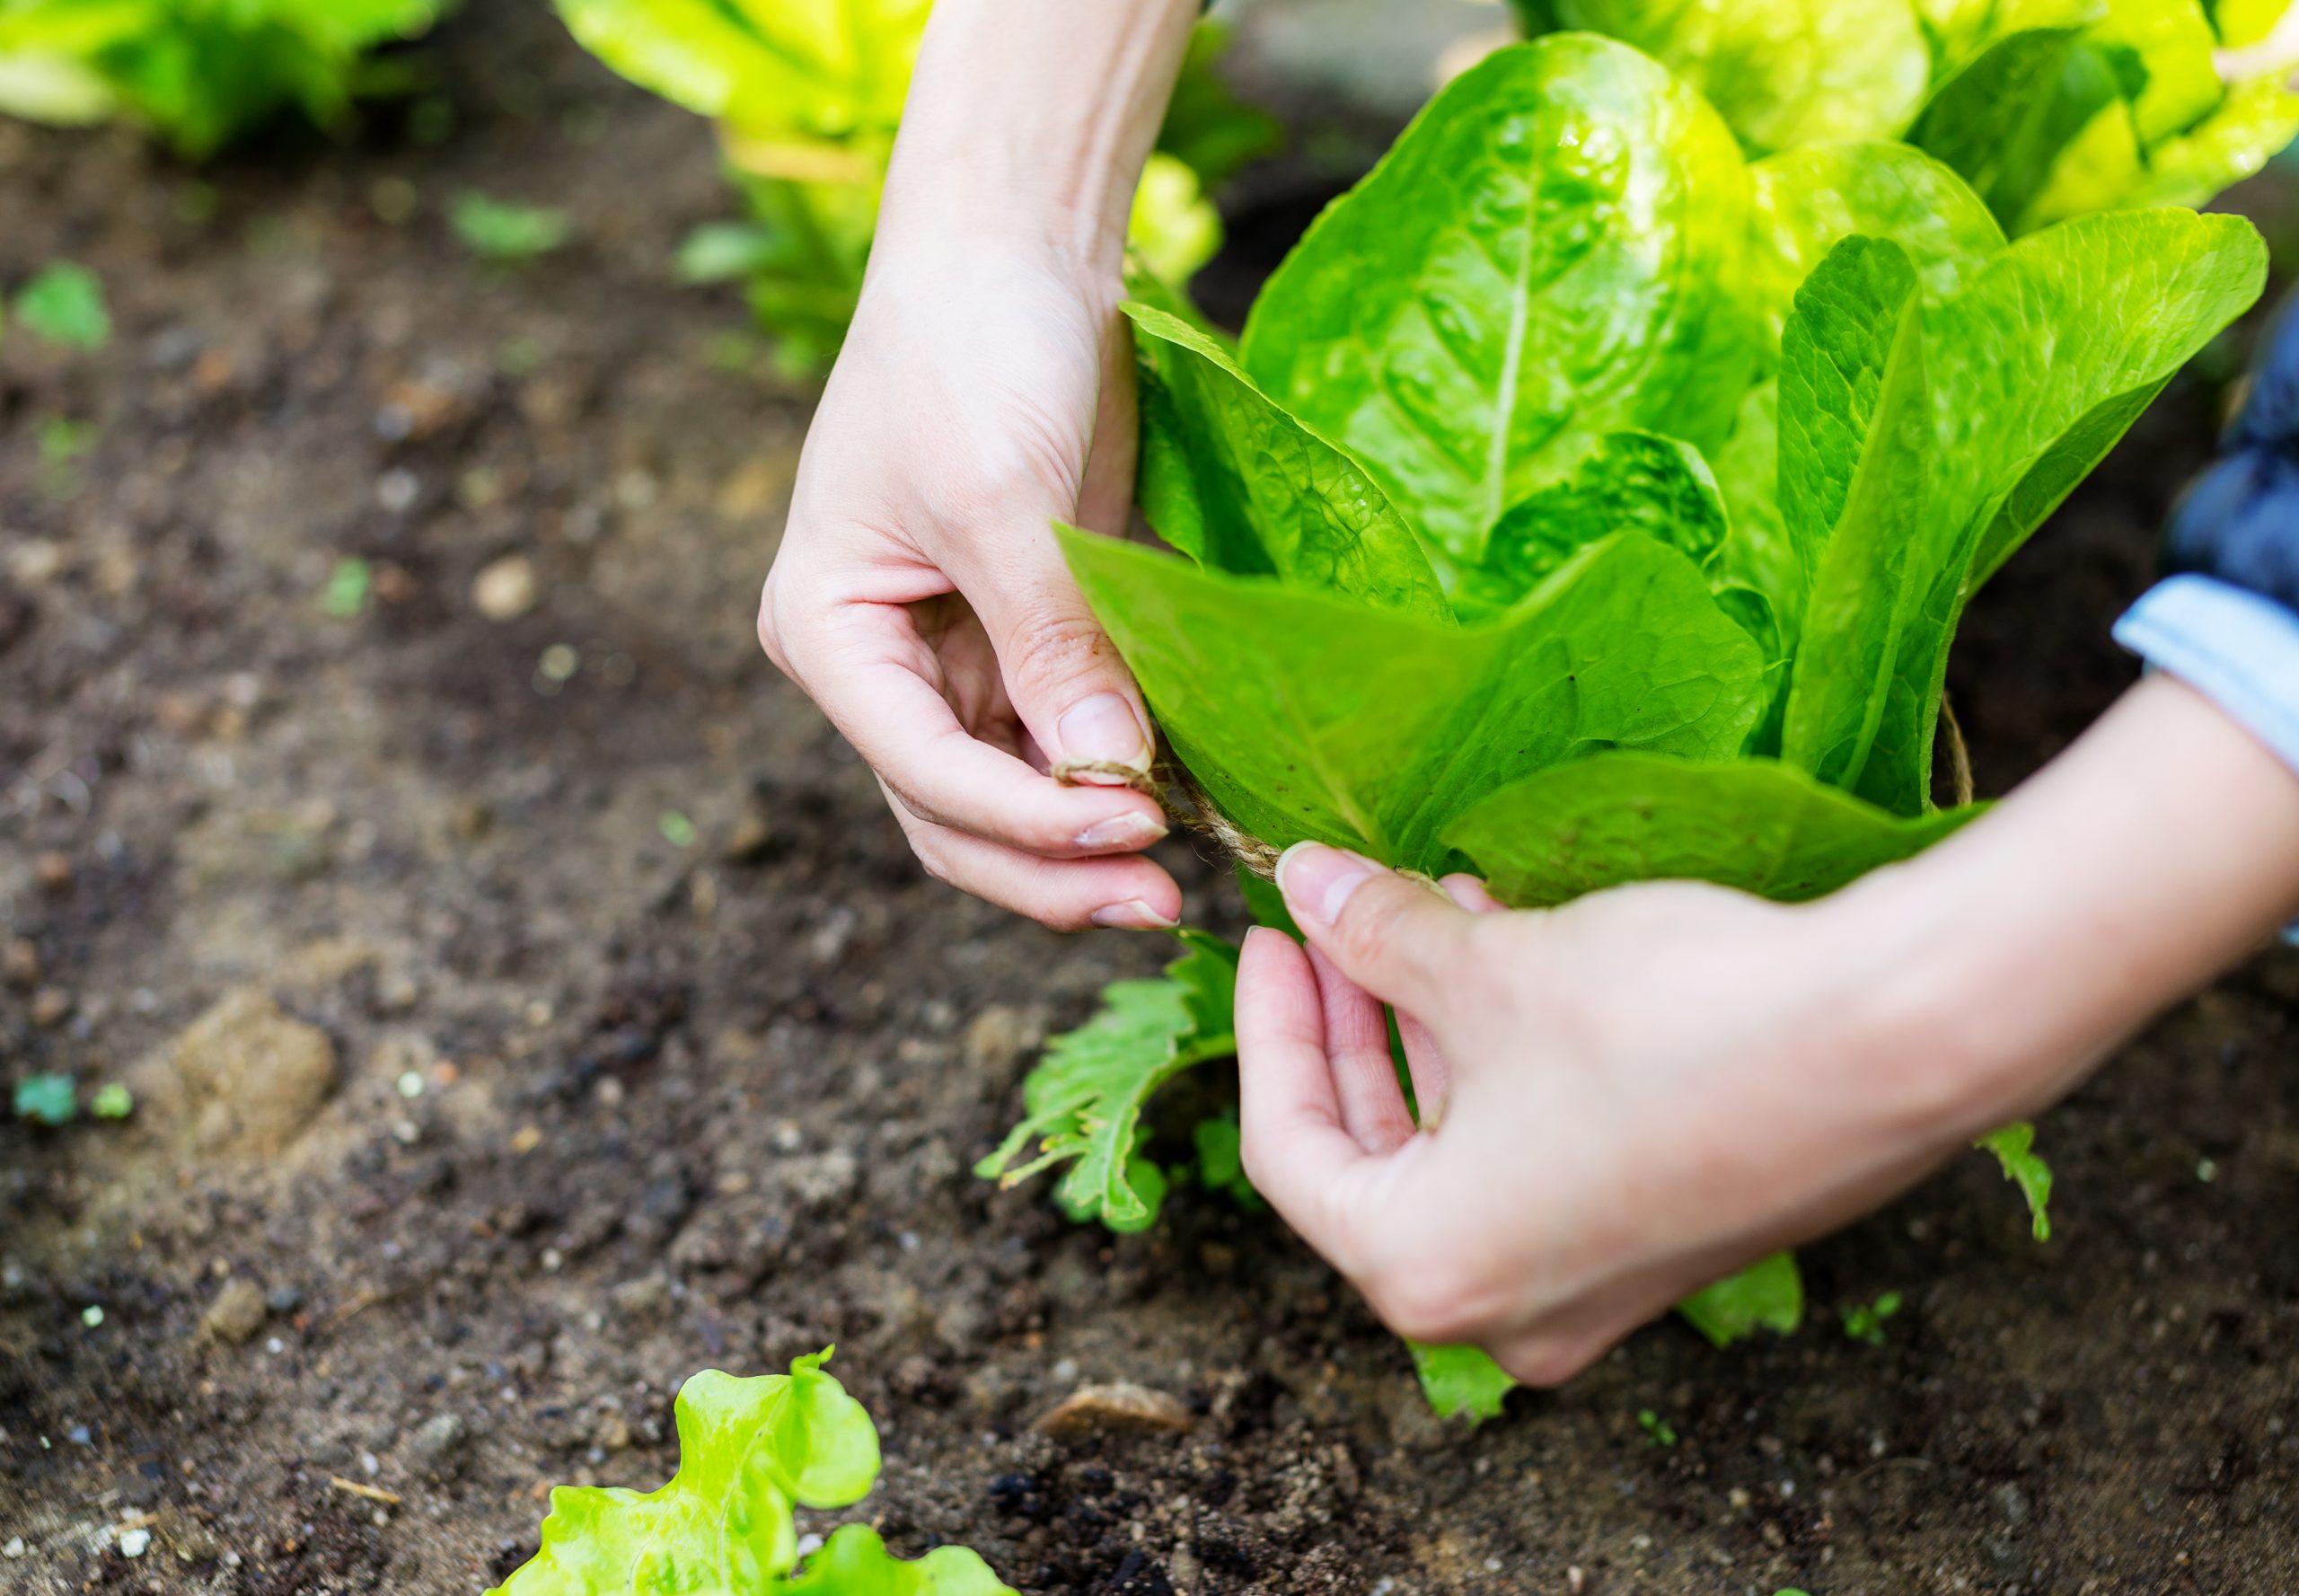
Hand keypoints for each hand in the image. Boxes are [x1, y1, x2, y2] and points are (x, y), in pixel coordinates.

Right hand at [757, 241, 1181, 931]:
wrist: (1016, 249)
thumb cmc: (972, 350)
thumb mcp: (1002, 500)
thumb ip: (1051, 645)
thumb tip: (1109, 783)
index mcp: (831, 634)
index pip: (923, 771)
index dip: (1026, 819)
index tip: (1134, 830)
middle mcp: (883, 665)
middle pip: (955, 816)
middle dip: (1048, 869)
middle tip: (1159, 904)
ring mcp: (957, 658)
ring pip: (1011, 799)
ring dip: (1085, 845)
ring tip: (1179, 879)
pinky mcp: (1031, 637)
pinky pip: (1067, 741)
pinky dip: (1118, 781)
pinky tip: (1186, 805)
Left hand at [1235, 853, 1957, 1384]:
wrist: (1895, 1042)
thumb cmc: (1673, 1022)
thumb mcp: (1492, 970)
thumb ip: (1378, 935)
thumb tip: (1305, 882)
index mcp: (1427, 1270)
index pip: (1288, 1151)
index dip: (1268, 1029)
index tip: (1272, 932)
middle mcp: (1503, 1310)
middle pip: (1373, 1156)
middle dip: (1351, 1025)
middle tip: (1334, 920)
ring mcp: (1590, 1288)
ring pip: (1460, 1151)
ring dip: (1432, 1031)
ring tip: (1427, 908)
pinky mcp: (1660, 1242)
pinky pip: (1538, 1156)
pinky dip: (1504, 1063)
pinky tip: (1512, 951)